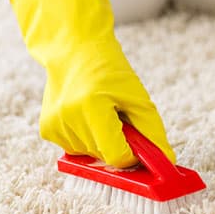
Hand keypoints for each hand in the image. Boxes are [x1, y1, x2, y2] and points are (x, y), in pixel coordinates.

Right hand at [10, 0, 174, 167]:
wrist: (76, 52)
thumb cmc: (111, 73)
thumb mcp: (139, 98)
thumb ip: (153, 133)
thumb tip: (167, 161)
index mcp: (92, 108)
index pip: (116, 156)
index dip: (132, 155)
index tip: (138, 145)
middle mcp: (68, 119)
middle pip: (103, 157)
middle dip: (117, 145)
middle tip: (118, 118)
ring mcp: (54, 126)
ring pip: (89, 156)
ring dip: (101, 142)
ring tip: (100, 113)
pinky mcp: (46, 130)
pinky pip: (74, 149)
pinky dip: (86, 139)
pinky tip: (86, 116)